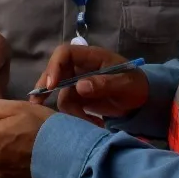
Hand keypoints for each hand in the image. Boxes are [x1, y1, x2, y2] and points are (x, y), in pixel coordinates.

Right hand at [35, 44, 149, 123]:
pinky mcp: (79, 98)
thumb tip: (80, 87)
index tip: (51, 86)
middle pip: (54, 73)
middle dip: (45, 89)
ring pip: (60, 95)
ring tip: (91, 123)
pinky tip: (92, 124)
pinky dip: (76, 117)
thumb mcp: (124, 83)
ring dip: (71, 111)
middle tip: (36, 105)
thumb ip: (104, 83)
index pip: (64, 53)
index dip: (54, 67)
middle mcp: (80, 68)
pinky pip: (68, 107)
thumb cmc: (136, 84)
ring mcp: (77, 83)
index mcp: (90, 56)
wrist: (142, 99)